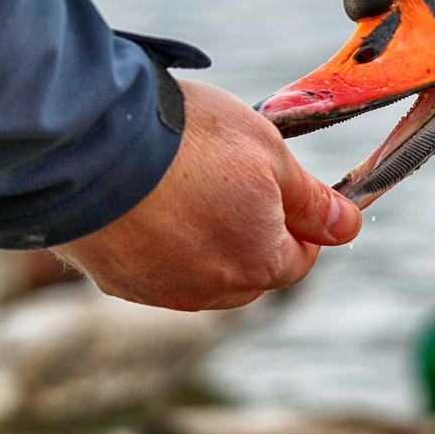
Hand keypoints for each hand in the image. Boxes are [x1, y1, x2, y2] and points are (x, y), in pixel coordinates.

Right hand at [51, 79, 361, 310]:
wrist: (86, 143)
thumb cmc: (187, 141)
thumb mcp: (268, 153)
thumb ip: (311, 200)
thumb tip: (348, 226)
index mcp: (257, 264)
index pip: (298, 259)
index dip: (300, 223)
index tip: (287, 191)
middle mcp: (209, 291)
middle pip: (250, 273)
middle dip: (253, 234)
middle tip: (234, 181)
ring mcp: (158, 290)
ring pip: (201, 274)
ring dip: (206, 243)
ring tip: (187, 187)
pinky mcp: (114, 280)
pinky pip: (153, 269)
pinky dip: (160, 244)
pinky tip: (148, 203)